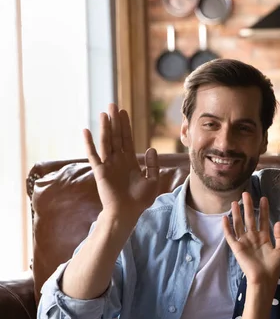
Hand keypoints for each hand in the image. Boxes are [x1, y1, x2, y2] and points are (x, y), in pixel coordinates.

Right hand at [84, 104, 158, 220]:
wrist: (128, 213)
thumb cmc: (140, 201)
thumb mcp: (153, 181)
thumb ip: (153, 165)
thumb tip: (150, 148)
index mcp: (130, 162)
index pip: (127, 139)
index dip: (125, 126)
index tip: (123, 112)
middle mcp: (118, 160)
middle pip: (116, 136)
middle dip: (115, 121)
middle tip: (113, 105)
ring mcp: (109, 165)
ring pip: (106, 142)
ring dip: (105, 127)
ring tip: (104, 113)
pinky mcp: (100, 171)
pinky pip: (93, 155)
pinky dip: (89, 143)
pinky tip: (86, 131)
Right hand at [222, 192, 279, 285]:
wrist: (265, 280)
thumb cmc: (274, 268)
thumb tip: (278, 222)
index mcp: (265, 238)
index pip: (264, 220)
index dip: (264, 210)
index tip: (264, 198)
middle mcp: (254, 238)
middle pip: (250, 218)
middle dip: (249, 206)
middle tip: (247, 193)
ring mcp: (245, 242)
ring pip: (239, 224)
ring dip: (237, 213)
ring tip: (235, 202)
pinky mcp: (237, 248)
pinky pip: (230, 236)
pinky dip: (227, 227)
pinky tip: (225, 218)